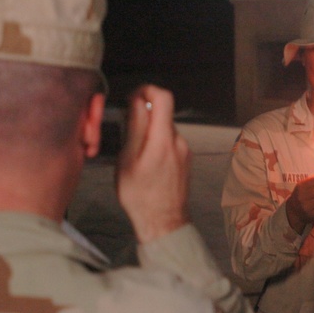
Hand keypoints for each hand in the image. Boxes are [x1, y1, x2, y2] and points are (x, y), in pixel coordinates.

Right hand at [116, 85, 191, 242]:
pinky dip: (156, 145)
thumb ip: (134, 128)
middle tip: (127, 133)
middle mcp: (179, 142)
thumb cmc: (141, 196)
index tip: (133, 97)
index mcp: (163, 140)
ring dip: (149, 133)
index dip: (147, 90)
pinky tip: (147, 164)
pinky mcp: (186, 159)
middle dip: (143, 117)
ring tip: (136, 156)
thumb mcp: (127, 160)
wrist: (164, 222)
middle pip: (162, 114)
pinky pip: (169, 142)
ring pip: (164, 129)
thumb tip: (137, 101)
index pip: (163, 97)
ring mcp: (185, 151)